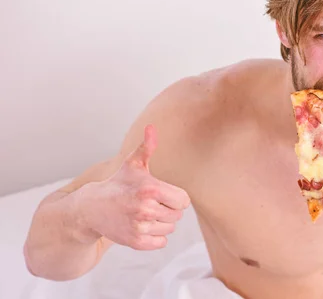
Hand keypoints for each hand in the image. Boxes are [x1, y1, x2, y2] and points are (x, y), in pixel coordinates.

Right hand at [80, 125, 190, 249]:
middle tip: (149, 204)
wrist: (91, 208)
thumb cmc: (118, 184)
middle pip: (177, 215)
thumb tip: (151, 127)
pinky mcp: (136, 242)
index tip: (160, 194)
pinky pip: (161, 242)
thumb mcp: (132, 164)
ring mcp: (140, 227)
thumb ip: (146, 147)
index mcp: (151, 189)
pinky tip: (141, 226)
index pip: (184, 201)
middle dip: (167, 209)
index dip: (175, 197)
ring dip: (160, 223)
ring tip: (143, 214)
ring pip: (170, 229)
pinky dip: (155, 237)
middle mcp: (146, 209)